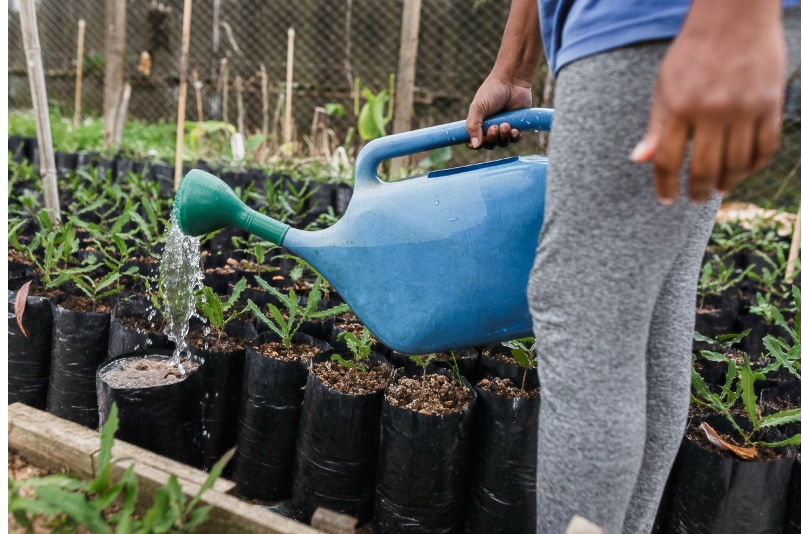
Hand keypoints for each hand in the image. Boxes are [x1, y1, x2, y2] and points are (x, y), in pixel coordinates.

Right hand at [466, 77, 532, 148]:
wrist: (512, 81)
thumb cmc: (492, 92)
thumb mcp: (478, 108)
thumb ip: (473, 126)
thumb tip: (474, 146)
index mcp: (478, 124)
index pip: (473, 142)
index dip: (475, 145)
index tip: (478, 140)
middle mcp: (490, 128)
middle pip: (489, 145)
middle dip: (491, 139)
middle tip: (494, 127)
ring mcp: (504, 128)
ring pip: (502, 143)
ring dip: (503, 137)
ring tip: (506, 125)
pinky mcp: (518, 125)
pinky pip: (515, 139)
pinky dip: (514, 137)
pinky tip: (514, 129)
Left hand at [631, 1, 786, 204]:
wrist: (733, 17)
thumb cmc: (692, 54)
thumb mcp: (664, 88)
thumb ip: (657, 126)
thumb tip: (640, 160)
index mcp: (678, 108)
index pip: (668, 161)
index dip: (665, 186)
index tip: (666, 199)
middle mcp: (711, 111)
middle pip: (704, 169)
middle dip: (698, 191)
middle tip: (695, 199)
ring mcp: (743, 109)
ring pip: (737, 164)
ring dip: (727, 183)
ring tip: (720, 188)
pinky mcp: (769, 103)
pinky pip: (765, 147)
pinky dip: (754, 166)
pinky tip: (744, 171)